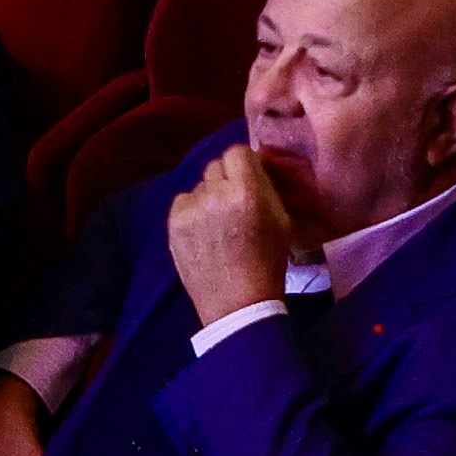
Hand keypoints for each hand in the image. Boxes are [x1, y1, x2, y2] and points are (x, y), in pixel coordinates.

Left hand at [167, 140, 311, 326]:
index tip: (248, 179)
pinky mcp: (173, 223)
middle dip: (226, 179)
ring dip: (209, 196)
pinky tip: (203, 233)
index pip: (237, 151)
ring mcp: (191, 208)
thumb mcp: (281, 220)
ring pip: (200, 185)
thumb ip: (266, 186)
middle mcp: (216, 193)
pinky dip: (192, 211)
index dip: (244, 164)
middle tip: (235, 203)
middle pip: (216, 165)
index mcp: (246, 191)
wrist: (237, 304)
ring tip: (218, 223)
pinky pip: (183, 201)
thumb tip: (254, 165)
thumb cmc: (267, 262)